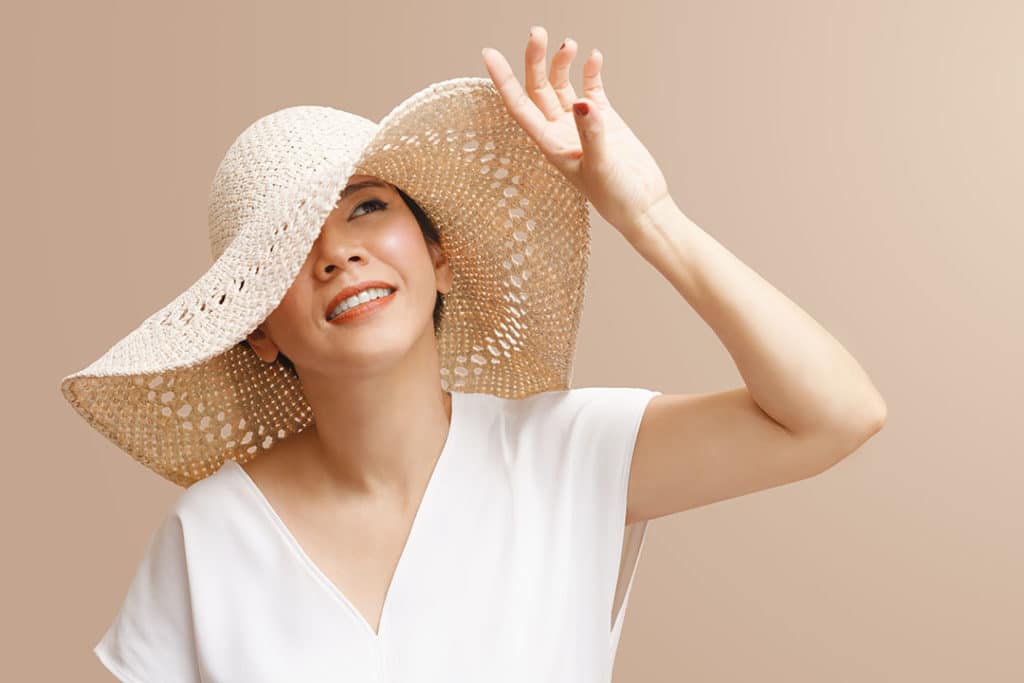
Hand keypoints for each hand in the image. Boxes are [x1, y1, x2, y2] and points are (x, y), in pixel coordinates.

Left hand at [481, 26, 671, 236]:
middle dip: (534, 61)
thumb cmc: (617, 198)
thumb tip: (582, 101)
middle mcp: (560, 132)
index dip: (502, 81)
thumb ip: (592, 132)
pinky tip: (594, 57)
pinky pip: (592, 88)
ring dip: (561, 63)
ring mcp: (581, 125)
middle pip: (538, 89)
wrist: (644, 208)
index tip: (489, 54)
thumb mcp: (601, 166)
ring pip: (561, 86)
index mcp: (549, 145)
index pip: (519, 107)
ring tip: (569, 44)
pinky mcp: (604, 121)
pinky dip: (590, 72)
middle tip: (538, 32)